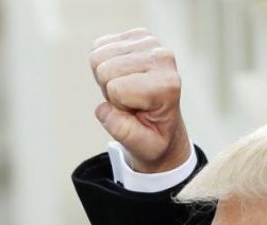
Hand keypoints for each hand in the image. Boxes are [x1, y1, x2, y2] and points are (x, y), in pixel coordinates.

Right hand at [89, 28, 190, 172]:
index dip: (117, 105)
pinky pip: (99, 46)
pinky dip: (105, 63)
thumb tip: (104, 108)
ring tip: (128, 90)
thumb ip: (123, 132)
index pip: (116, 88)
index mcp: (167, 85)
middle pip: (104, 69)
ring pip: (98, 56)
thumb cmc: (154, 136)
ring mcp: (151, 43)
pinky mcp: (138, 35)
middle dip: (110, 90)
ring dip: (107, 77)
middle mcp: (163, 58)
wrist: (163, 123)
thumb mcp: (142, 147)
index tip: (135, 112)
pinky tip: (124, 76)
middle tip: (129, 102)